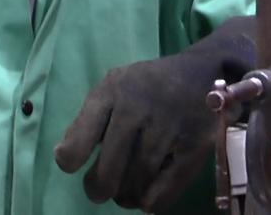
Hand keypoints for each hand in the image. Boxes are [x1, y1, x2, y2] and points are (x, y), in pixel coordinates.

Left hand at [54, 17, 254, 211]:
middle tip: (100, 191)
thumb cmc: (148, 85)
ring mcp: (169, 125)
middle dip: (99, 188)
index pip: (80, 138)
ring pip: (138, 181)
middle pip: (109, 170)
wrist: (204, 71)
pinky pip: (168, 186)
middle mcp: (138, 106)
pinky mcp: (196, 143)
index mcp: (112, 91)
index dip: (71, 160)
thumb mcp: (114, 87)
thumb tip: (65, 157)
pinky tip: (148, 199)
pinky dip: (153, 200)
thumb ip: (89, 119)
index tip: (73, 166)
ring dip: (127, 195)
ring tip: (125, 193)